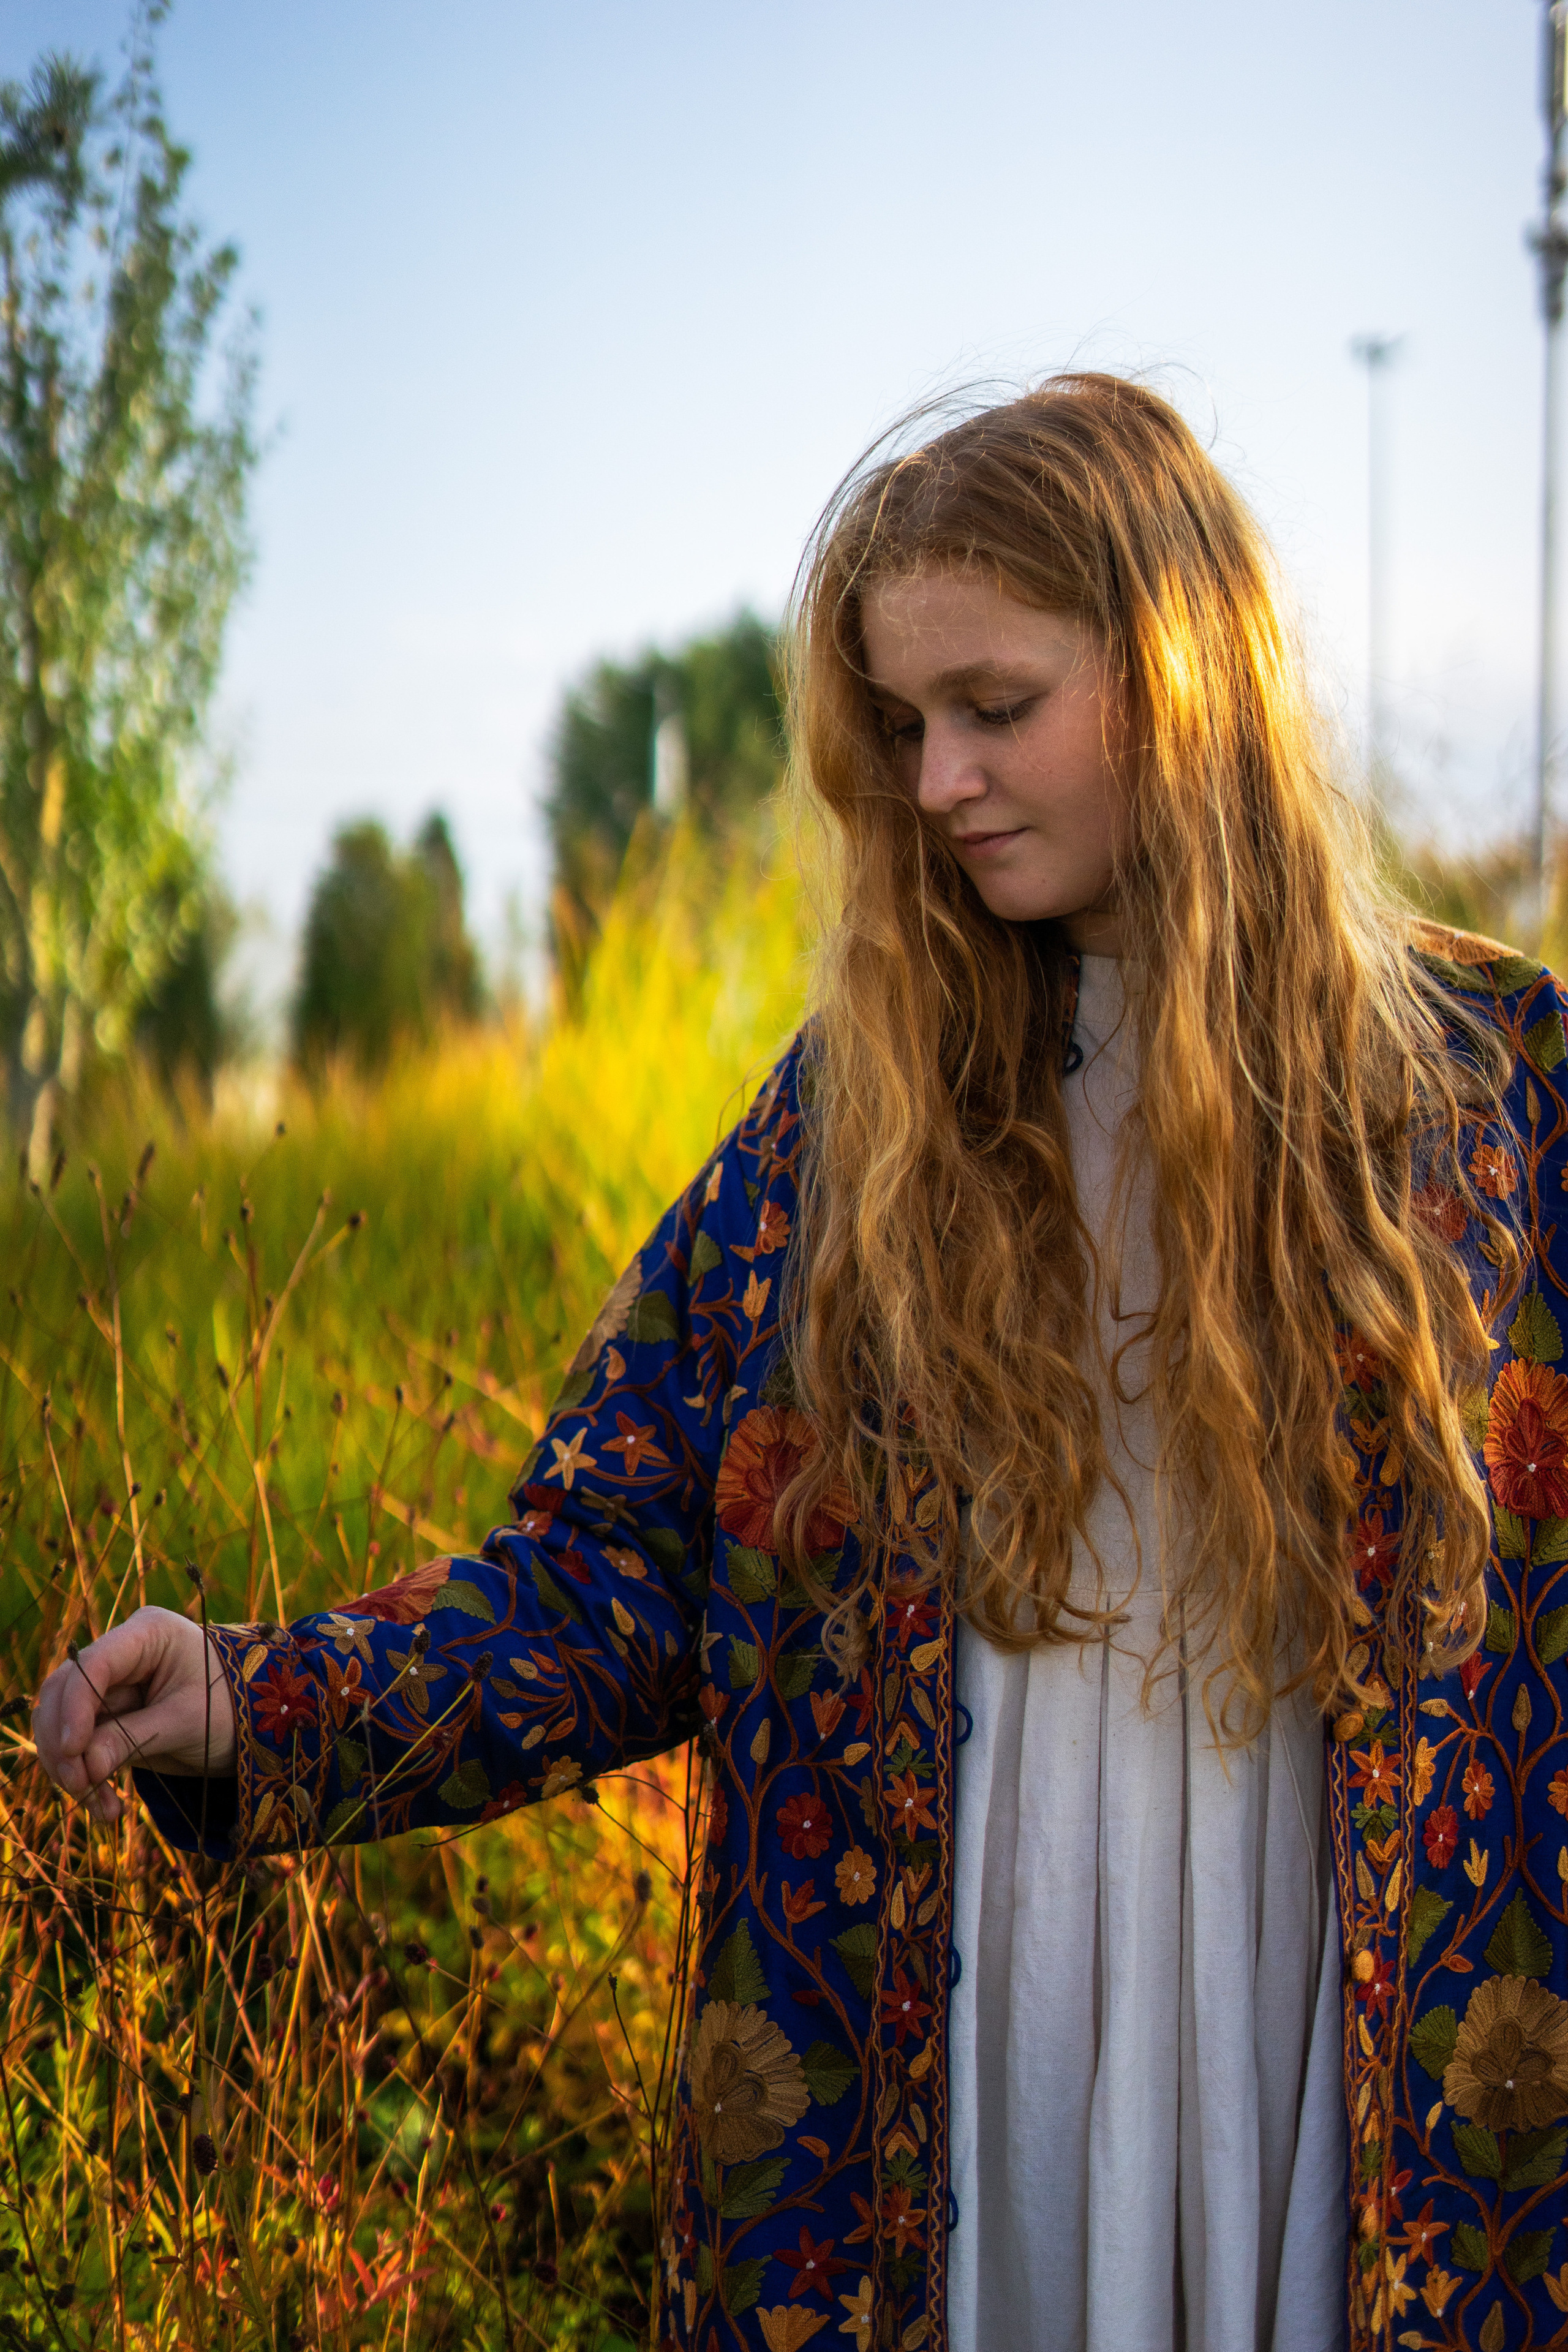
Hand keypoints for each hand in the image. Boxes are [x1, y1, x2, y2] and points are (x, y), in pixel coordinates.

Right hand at [31, 1606, 238, 1824]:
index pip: (94, 1664)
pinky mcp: (108, 1719)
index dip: (75, 1706)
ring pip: (62, 1724)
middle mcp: (122, 1654)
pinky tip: (106, 1807)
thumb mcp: (187, 1721)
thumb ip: (133, 1737)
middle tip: (79, 1784)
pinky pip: (78, 1747)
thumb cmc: (229, 1710)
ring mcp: (111, 1687)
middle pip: (65, 1693)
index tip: (73, 1750)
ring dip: (71, 1767)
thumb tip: (84, 1764)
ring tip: (103, 1806)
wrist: (250, 1728)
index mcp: (148, 1634)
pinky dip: (85, 1777)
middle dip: (65, 1743)